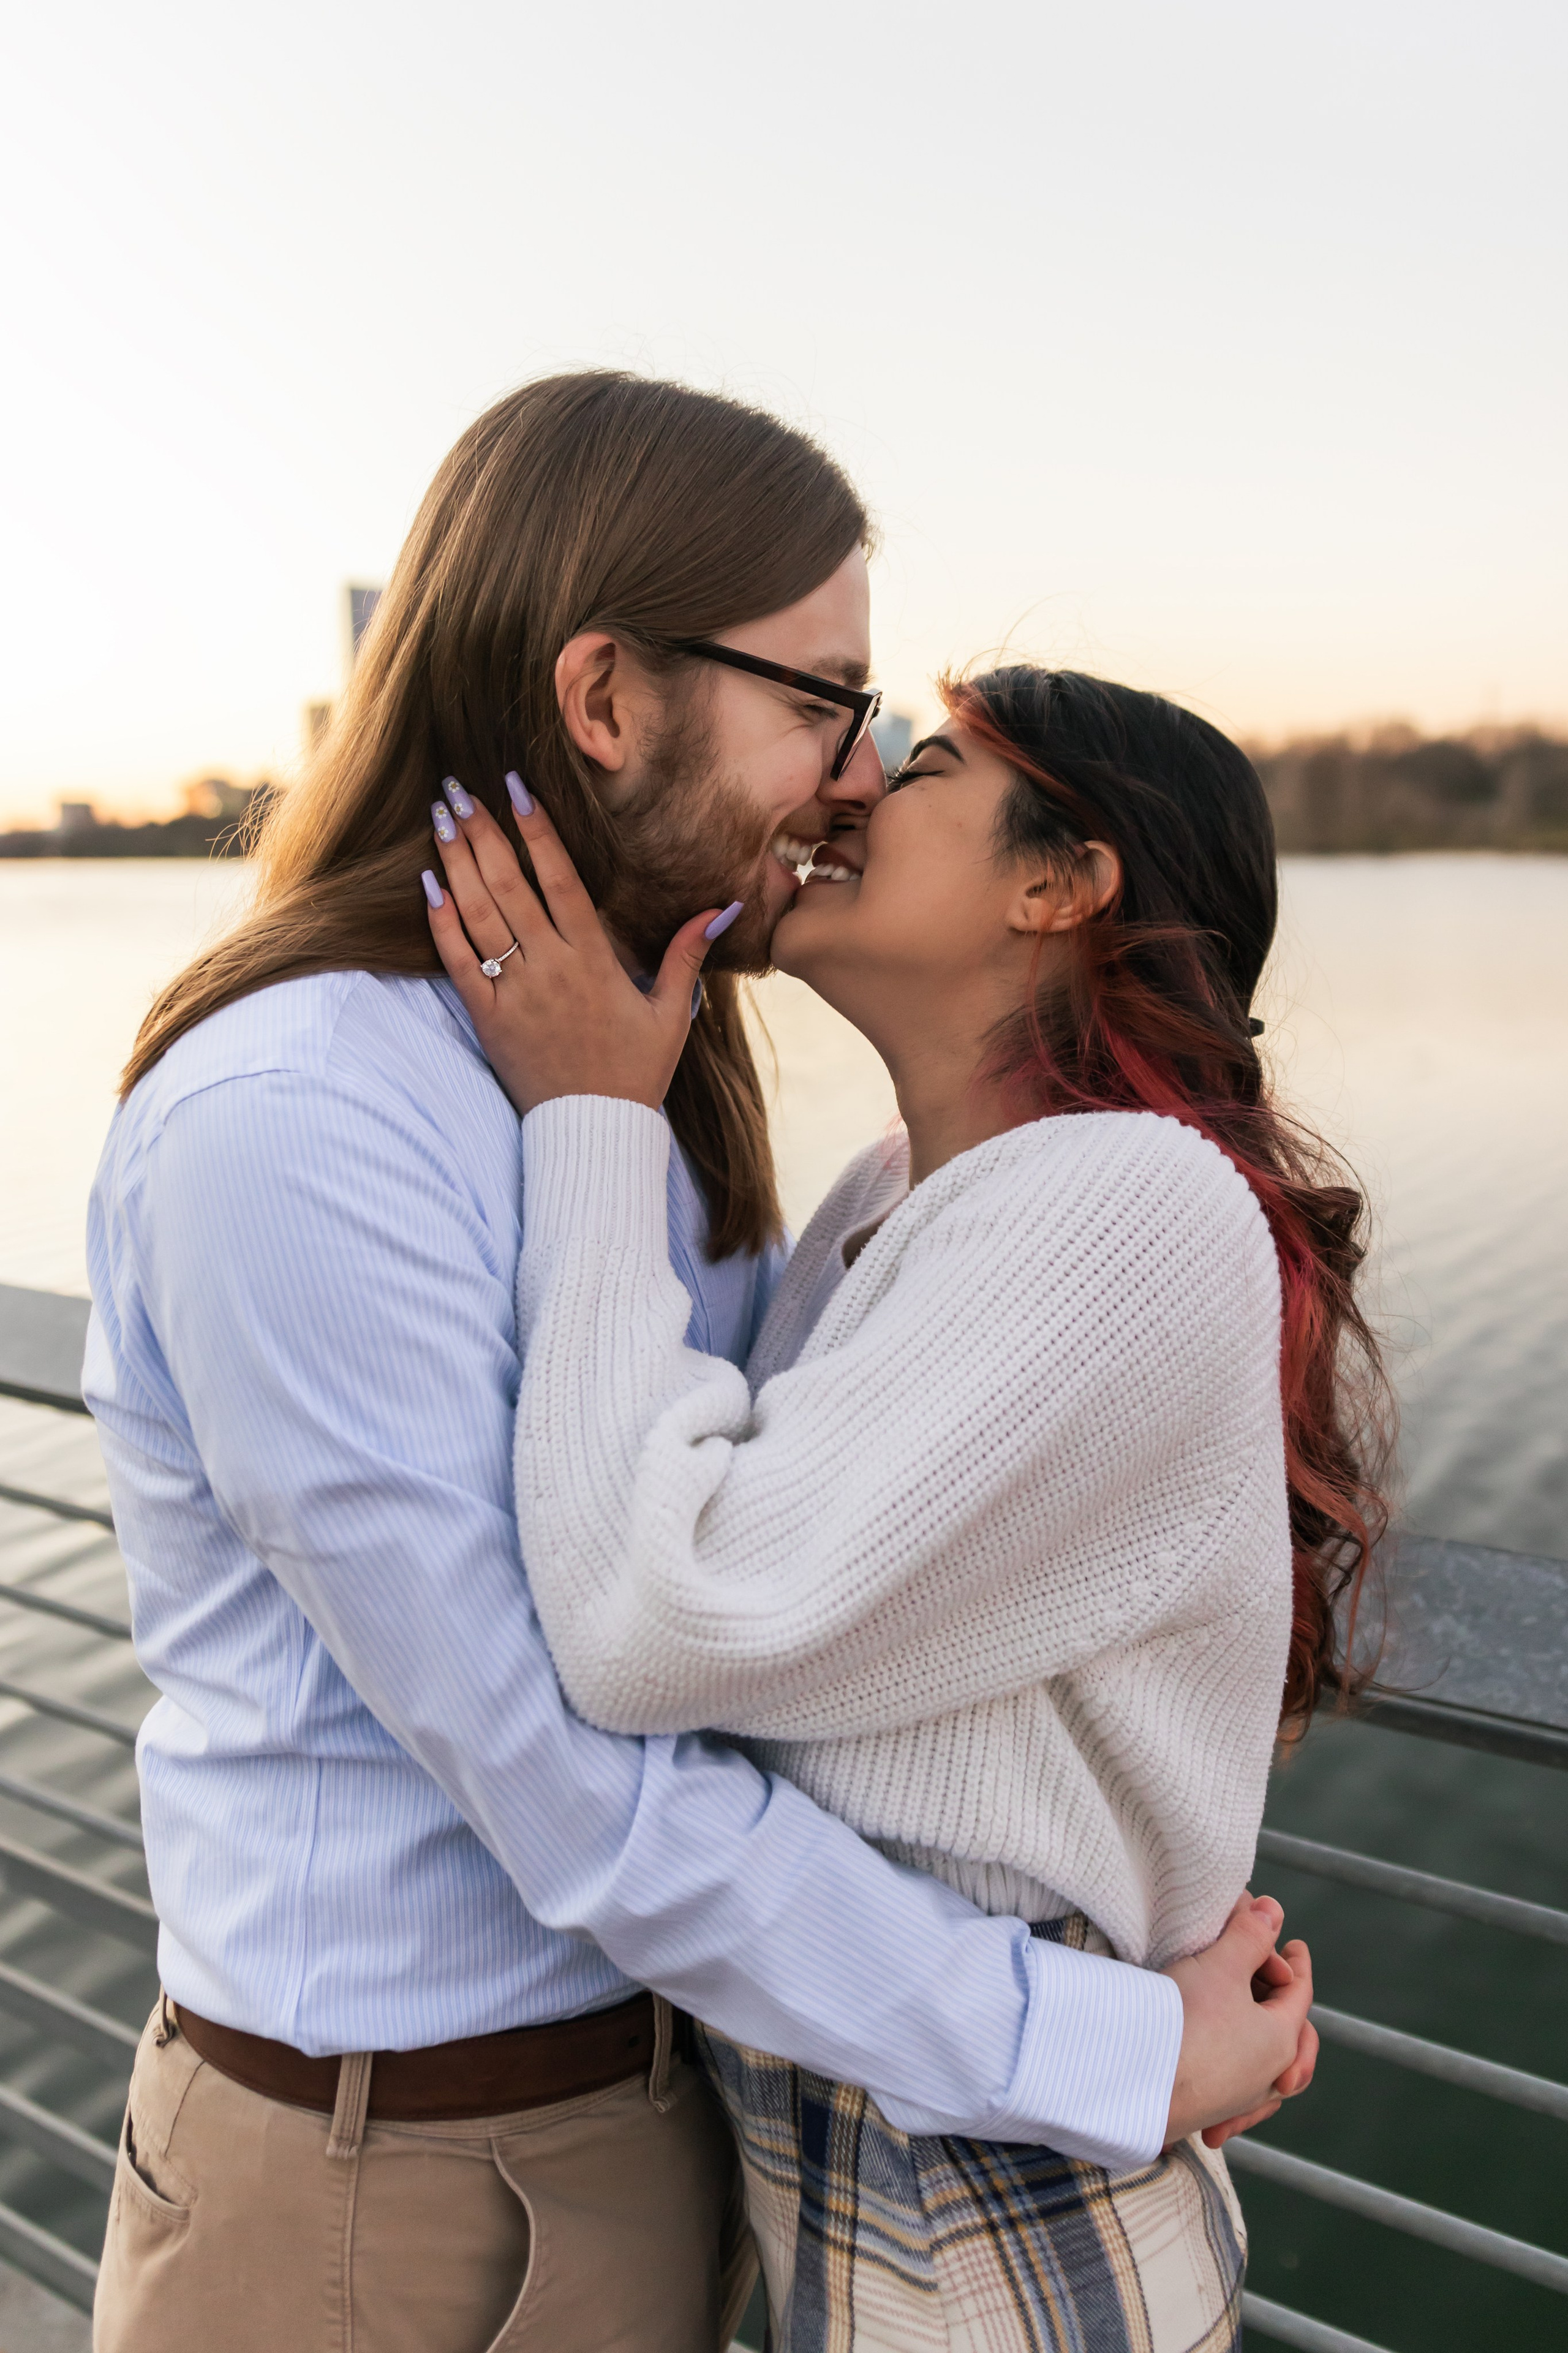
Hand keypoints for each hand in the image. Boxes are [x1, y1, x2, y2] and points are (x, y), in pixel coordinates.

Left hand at [423, 778, 737, 1115]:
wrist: (594, 1130)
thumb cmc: (635, 1071)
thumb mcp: (672, 1013)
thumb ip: (688, 955)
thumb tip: (723, 908)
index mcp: (595, 960)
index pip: (560, 879)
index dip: (536, 831)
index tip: (516, 788)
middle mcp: (551, 968)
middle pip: (509, 885)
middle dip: (482, 832)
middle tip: (458, 789)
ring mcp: (515, 993)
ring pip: (479, 915)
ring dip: (456, 863)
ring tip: (439, 819)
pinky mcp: (487, 1019)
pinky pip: (458, 963)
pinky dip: (441, 923)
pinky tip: (428, 884)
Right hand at [1161, 1894, 1317, 2148]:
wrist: (1137, 2084)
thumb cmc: (1187, 2023)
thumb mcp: (1221, 1966)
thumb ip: (1250, 1935)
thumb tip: (1273, 1911)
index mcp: (1282, 2041)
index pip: (1300, 1993)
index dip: (1296, 1962)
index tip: (1293, 1943)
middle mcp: (1268, 2077)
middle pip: (1289, 2031)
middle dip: (1282, 1999)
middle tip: (1268, 1972)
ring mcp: (1238, 2100)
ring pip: (1267, 2065)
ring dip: (1261, 2035)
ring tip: (1252, 2018)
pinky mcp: (1208, 2111)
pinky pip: (1236, 2087)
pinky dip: (1237, 2065)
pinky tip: (1222, 2059)